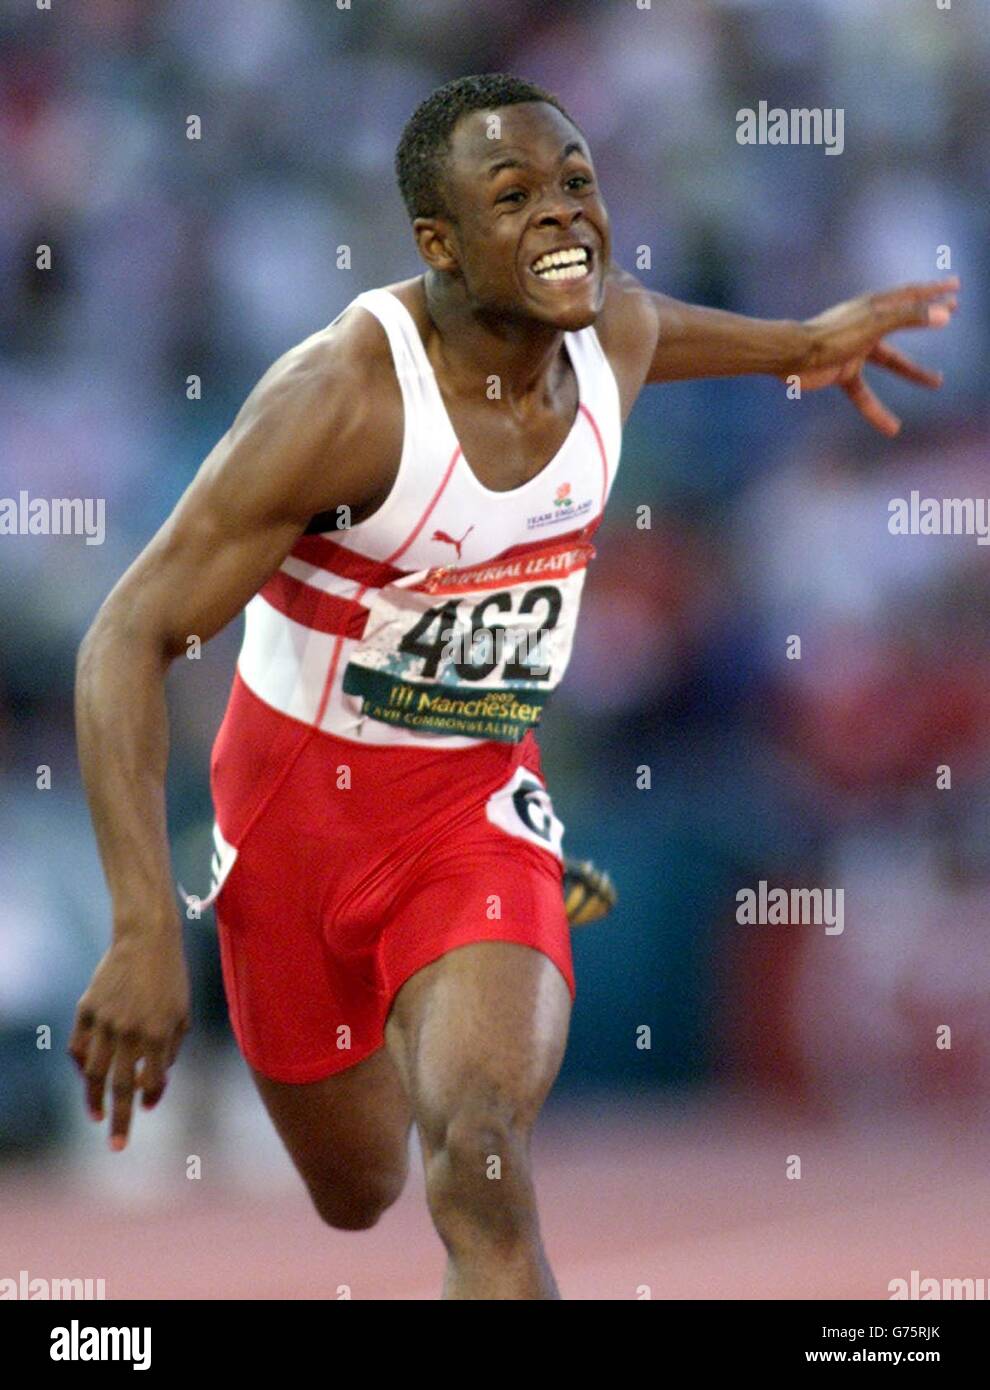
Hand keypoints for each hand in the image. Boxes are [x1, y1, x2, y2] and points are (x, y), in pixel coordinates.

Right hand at [67, 933, 190, 1150]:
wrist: (147, 939)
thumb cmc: (171, 979)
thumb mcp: (182, 1014)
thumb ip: (170, 1051)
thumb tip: (152, 1087)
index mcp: (159, 1032)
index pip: (152, 1081)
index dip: (151, 1097)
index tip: (147, 1108)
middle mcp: (130, 1030)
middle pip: (120, 1086)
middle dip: (119, 1120)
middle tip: (117, 1146)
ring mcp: (105, 1020)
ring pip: (93, 1072)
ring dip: (94, 1099)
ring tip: (96, 1116)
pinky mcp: (87, 1009)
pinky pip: (79, 1047)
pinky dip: (82, 1065)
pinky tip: (88, 1077)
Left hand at [796, 277, 958, 435]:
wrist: (792, 354)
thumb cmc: (833, 334)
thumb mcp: (876, 323)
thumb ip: (910, 317)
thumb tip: (944, 314)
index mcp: (874, 307)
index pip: (912, 296)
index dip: (934, 291)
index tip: (955, 287)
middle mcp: (867, 325)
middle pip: (904, 323)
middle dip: (928, 320)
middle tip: (952, 316)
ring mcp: (855, 349)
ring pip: (891, 362)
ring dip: (914, 372)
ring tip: (938, 382)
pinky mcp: (842, 372)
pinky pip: (864, 394)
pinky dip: (876, 411)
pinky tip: (892, 429)